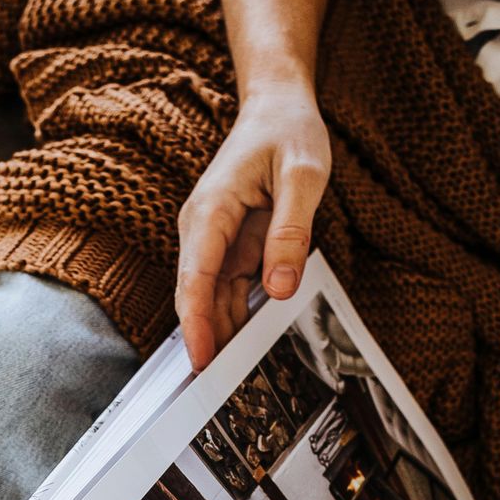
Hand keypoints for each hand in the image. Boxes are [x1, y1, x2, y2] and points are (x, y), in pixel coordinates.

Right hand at [175, 82, 330, 371]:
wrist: (276, 106)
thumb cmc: (288, 131)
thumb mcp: (304, 174)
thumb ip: (292, 231)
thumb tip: (277, 287)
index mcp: (211, 212)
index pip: (195, 278)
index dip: (196, 323)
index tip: (202, 361)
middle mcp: (203, 231)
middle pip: (198, 298)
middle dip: (208, 342)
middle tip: (224, 393)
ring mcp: (216, 242)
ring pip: (213, 301)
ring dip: (224, 337)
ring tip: (241, 382)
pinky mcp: (232, 249)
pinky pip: (230, 292)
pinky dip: (239, 320)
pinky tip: (252, 350)